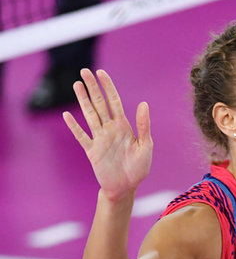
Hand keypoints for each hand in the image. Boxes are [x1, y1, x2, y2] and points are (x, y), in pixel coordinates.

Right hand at [63, 69, 152, 202]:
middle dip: (92, 88)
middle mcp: (110, 129)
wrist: (126, 187)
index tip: (101, 73)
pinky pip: (81, 136)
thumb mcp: (146, 146)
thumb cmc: (139, 167)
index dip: (108, 87)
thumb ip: (143, 125)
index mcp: (124, 126)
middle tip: (84, 71)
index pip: (115, 101)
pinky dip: (74, 127)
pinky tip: (67, 115)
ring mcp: (99, 139)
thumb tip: (143, 103)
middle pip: (99, 104)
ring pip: (89, 115)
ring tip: (76, 85)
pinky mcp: (92, 151)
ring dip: (83, 100)